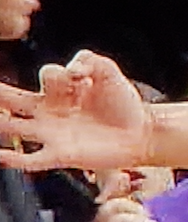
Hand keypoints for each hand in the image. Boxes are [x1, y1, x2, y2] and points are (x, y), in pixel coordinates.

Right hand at [0, 51, 151, 171]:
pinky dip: (12, 160)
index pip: (48, 74)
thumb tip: (72, 68)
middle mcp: (50, 111)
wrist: (140, 133)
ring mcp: (51, 133)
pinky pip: (30, 160)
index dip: (63, 73)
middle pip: (14, 100)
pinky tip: (0, 157)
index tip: (80, 78)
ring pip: (13, 128)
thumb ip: (91, 61)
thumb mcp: (110, 73)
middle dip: (0, 94)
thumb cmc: (123, 104)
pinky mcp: (59, 155)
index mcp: (61, 90)